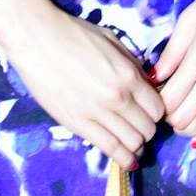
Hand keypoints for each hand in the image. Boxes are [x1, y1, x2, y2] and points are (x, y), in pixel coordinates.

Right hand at [0, 0, 163, 169]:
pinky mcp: (78, 125)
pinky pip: (109, 149)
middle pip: (148, 128)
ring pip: (132, 143)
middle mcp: (118, 97)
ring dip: (137, 146)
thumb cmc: (74, 34)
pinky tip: (128, 161)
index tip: (150, 111)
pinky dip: (123, 160)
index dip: (157, 112)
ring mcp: (97, 113)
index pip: (157, 108)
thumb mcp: (112, 41)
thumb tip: (145, 85)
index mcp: (128, 74)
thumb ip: (132, 64)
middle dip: (148, 129)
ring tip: (134, 144)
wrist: (38, 39)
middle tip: (140, 126)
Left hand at [153, 0, 195, 144]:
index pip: (171, 98)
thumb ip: (170, 53)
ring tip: (176, 121)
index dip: (156, 104)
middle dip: (168, 119)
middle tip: (160, 110)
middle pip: (185, 115)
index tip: (150, 98)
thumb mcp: (187, 20)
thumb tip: (154, 78)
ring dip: (186, 129)